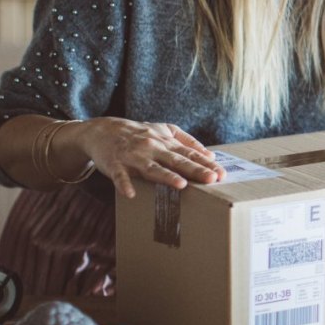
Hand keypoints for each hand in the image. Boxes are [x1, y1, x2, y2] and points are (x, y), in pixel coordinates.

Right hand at [71, 118, 224, 198]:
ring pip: (152, 167)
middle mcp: (152, 147)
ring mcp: (133, 156)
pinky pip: (120, 175)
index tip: (221, 174)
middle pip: (176, 160)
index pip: (189, 154)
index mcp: (165, 142)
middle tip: (212, 179)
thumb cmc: (139, 134)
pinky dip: (124, 184)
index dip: (206, 164)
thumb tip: (210, 155)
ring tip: (181, 185)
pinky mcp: (114, 164)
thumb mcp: (164, 131)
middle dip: (195, 170)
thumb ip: (187, 141)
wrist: (103, 130)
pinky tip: (130, 194)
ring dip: (166, 176)